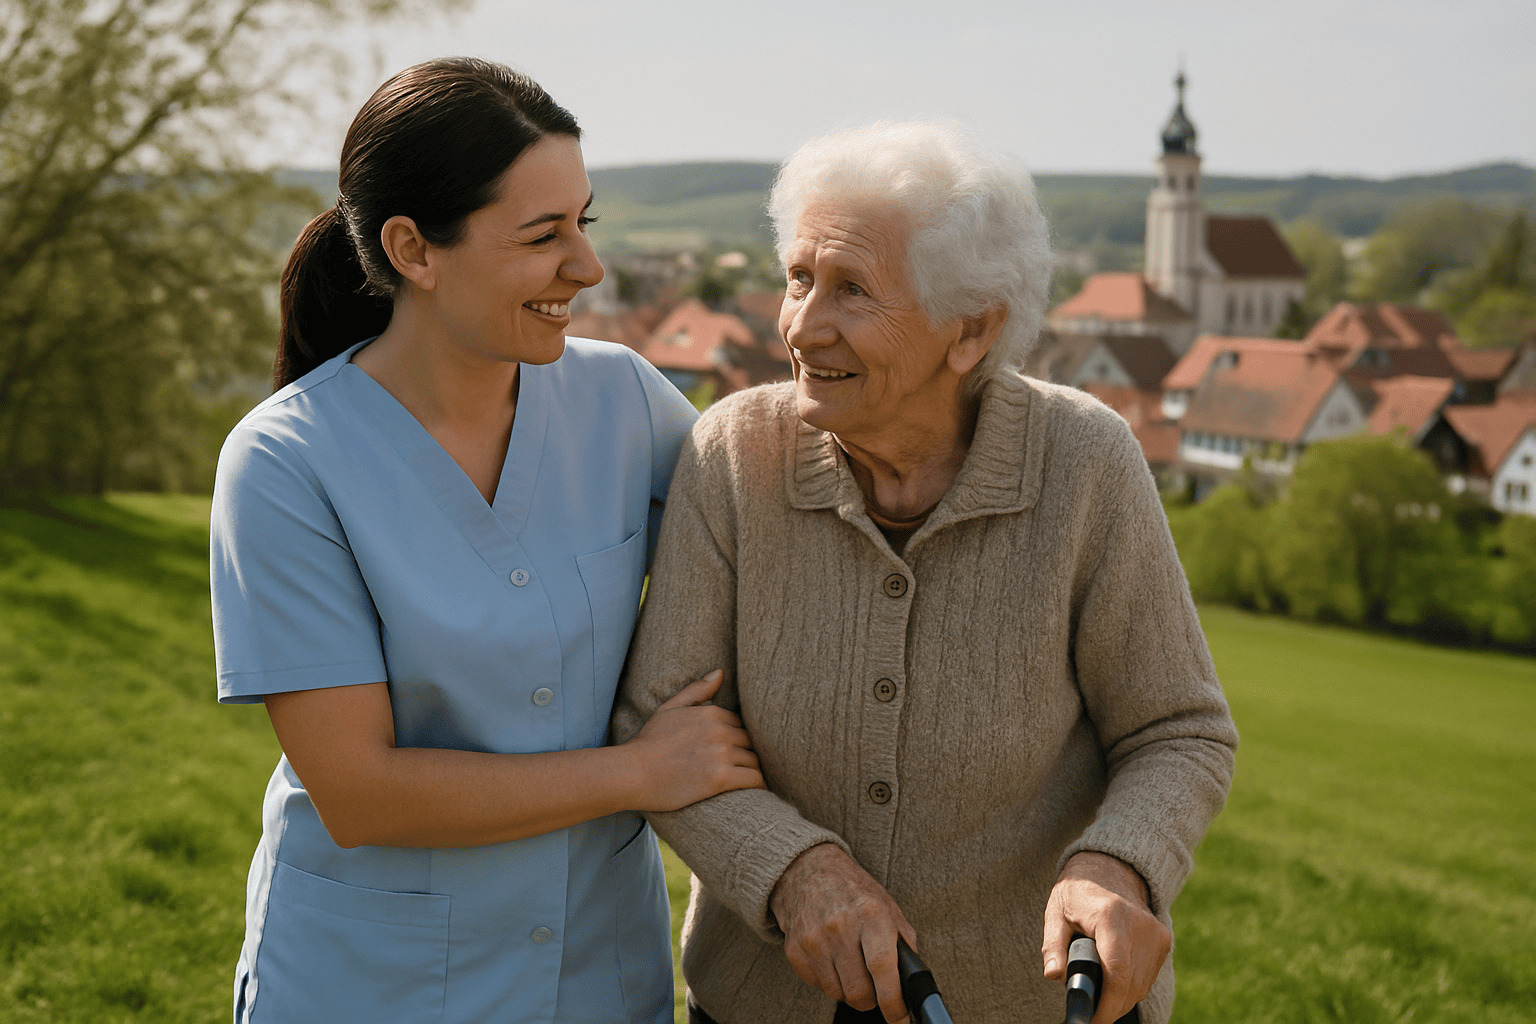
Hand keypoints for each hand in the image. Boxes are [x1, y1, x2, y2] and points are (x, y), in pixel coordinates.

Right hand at [627, 670, 763, 810]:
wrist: (632, 773)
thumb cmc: (649, 743)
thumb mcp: (669, 709)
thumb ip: (696, 690)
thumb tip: (720, 672)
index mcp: (711, 713)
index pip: (740, 724)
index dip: (736, 739)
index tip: (731, 752)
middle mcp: (720, 730)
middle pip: (750, 742)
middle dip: (746, 754)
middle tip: (740, 769)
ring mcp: (721, 754)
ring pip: (754, 761)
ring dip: (751, 771)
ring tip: (746, 782)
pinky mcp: (721, 778)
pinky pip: (754, 779)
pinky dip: (757, 785)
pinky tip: (753, 791)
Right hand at [770, 843, 916, 1023]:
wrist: (807, 870)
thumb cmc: (853, 891)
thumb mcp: (887, 906)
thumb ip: (903, 942)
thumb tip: (913, 983)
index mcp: (871, 913)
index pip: (882, 967)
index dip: (893, 1002)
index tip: (900, 1018)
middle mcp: (840, 926)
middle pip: (859, 992)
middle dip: (872, 999)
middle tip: (875, 988)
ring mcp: (813, 938)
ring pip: (837, 994)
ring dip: (849, 989)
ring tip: (851, 964)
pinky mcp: (794, 949)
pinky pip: (817, 985)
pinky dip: (828, 979)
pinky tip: (831, 957)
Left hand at [1042, 852, 1170, 1023]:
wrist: (1109, 868)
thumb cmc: (1077, 892)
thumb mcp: (1056, 913)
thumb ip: (1053, 946)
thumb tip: (1054, 975)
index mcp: (1111, 916)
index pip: (1117, 973)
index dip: (1106, 1005)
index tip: (1092, 1020)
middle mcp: (1140, 925)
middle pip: (1131, 985)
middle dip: (1110, 1007)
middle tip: (1090, 1013)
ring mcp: (1156, 934)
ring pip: (1141, 985)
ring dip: (1121, 999)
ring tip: (1098, 996)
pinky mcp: (1163, 940)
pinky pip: (1147, 977)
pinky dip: (1131, 987)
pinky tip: (1113, 983)